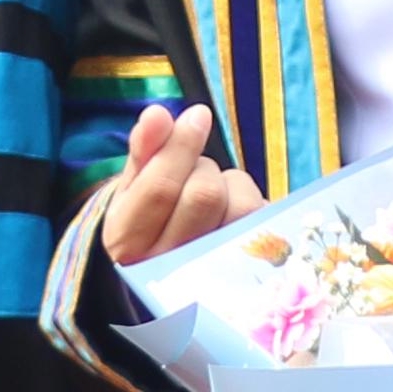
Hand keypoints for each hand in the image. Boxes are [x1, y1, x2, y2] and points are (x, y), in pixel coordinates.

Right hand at [100, 105, 265, 266]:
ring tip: (216, 196)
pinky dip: (252, 204)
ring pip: (242, 207)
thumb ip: (144, 149)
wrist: (165, 270)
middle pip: (205, 196)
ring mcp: (211, 277)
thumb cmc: (147, 219)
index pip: (162, 189)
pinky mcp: (248, 272)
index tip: (198, 115)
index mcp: (127, 242)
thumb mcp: (134, 186)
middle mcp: (167, 268)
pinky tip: (233, 215)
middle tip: (197, 172)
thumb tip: (157, 114)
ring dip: (233, 187)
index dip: (182, 146)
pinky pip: (265, 222)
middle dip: (205, 169)